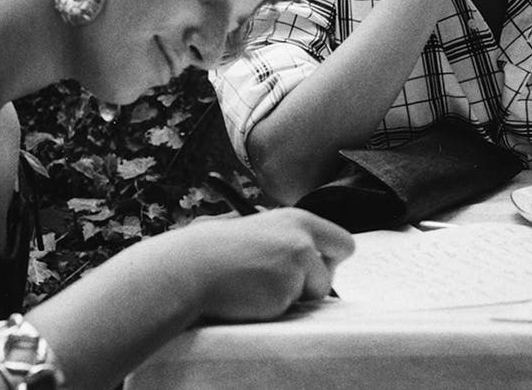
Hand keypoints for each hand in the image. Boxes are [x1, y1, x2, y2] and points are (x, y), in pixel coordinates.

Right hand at [164, 208, 353, 321]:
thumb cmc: (214, 252)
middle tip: (290, 285)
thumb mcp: (255, 231)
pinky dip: (276, 309)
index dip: (329, 259)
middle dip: (318, 281)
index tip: (313, 268)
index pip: (342, 242)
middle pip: (333, 270)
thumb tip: (306, 254)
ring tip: (258, 288)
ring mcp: (297, 265)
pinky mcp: (287, 290)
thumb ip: (284, 240)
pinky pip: (293, 310)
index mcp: (296, 220)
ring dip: (292, 298)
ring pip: (313, 294)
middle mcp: (303, 239)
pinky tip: (251, 298)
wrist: (189, 268)